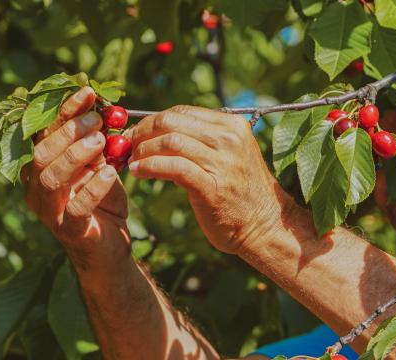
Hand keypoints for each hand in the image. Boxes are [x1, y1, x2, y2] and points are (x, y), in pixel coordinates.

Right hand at [22, 87, 130, 272]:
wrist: (110, 248)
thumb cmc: (102, 202)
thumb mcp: (100, 166)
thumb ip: (97, 142)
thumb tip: (106, 109)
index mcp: (40, 167)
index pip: (45, 133)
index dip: (64, 111)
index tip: (88, 93)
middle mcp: (37, 188)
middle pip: (41, 154)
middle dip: (69, 132)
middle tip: (97, 120)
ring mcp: (50, 211)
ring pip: (51, 178)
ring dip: (76, 155)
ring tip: (102, 141)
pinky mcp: (71, 230)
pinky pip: (76, 207)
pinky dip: (93, 188)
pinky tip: (111, 174)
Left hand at [125, 106, 286, 253]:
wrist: (266, 226)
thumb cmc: (240, 192)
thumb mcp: (228, 155)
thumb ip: (202, 140)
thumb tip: (159, 130)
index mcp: (231, 126)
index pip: (181, 111)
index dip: (151, 120)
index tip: (136, 133)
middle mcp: (229, 139)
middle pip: (171, 121)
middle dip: (143, 131)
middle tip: (128, 146)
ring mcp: (223, 162)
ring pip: (170, 141)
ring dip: (143, 150)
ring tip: (132, 162)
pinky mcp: (213, 187)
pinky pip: (174, 167)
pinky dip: (150, 166)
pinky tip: (139, 173)